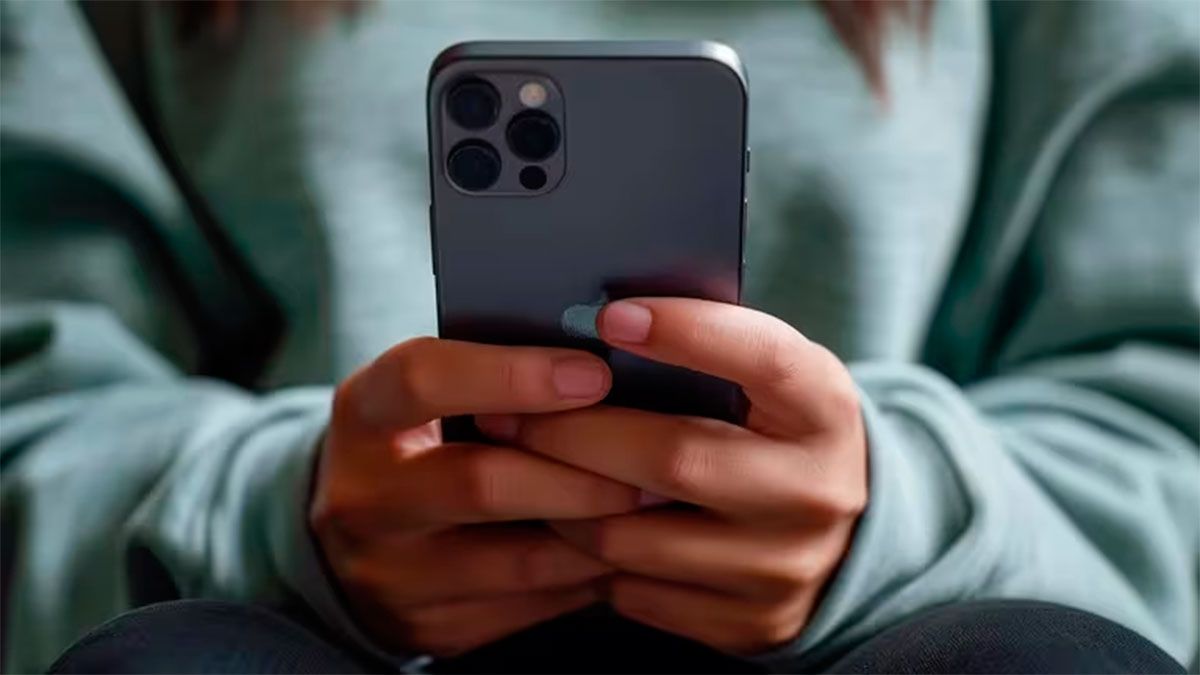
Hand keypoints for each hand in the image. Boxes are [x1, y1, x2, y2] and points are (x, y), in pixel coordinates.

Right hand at [311, 338, 642, 655]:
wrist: (361, 539)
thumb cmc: (422, 440)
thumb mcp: (430, 396)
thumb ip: (494, 376)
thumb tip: (605, 358)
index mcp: (365, 413)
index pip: (424, 379)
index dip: (513, 374)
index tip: (593, 373)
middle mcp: (367, 497)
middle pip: (483, 483)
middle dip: (581, 470)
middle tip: (655, 458)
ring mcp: (394, 574)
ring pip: (521, 561)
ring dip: (601, 532)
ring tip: (657, 505)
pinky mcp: (432, 627)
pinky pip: (531, 606)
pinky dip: (586, 577)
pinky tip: (625, 550)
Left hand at [477, 299, 867, 654]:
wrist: (841, 542)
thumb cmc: (776, 435)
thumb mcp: (771, 384)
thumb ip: (710, 353)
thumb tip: (601, 323)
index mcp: (825, 409)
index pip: (762, 359)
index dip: (686, 333)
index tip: (610, 315)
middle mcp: (815, 491)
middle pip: (674, 457)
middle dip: (574, 433)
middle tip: (508, 413)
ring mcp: (782, 567)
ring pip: (634, 536)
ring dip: (563, 504)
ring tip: (523, 472)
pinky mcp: (748, 622)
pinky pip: (635, 592)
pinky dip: (588, 560)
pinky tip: (566, 525)